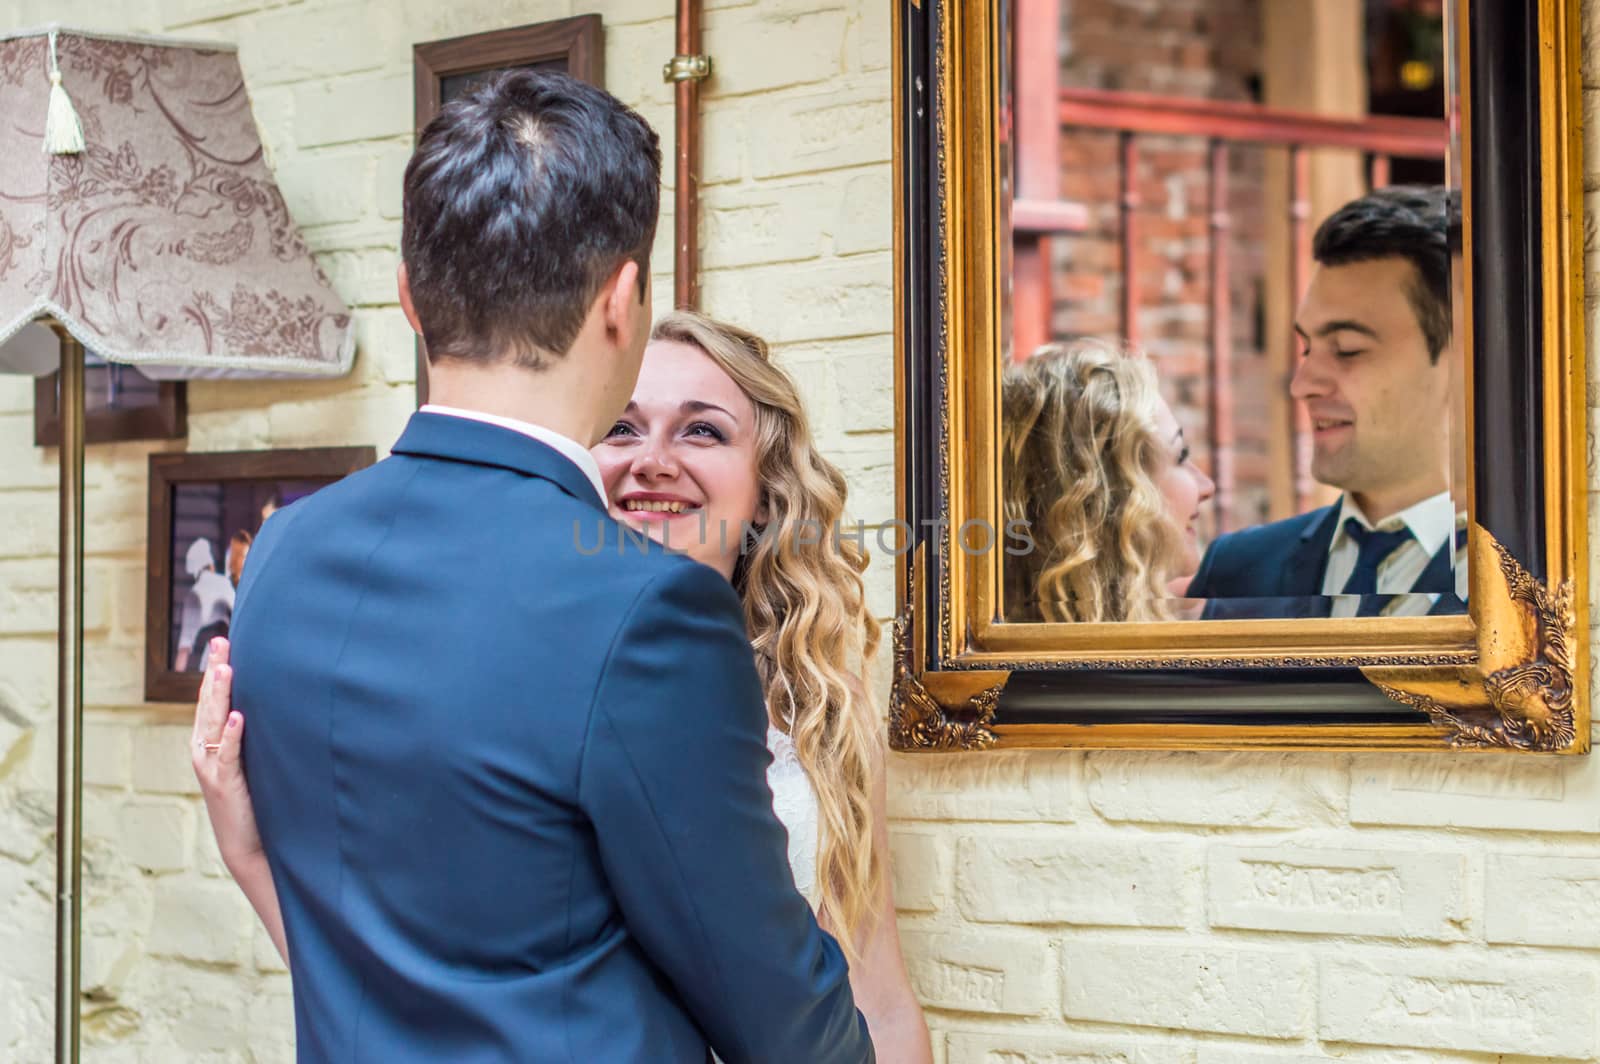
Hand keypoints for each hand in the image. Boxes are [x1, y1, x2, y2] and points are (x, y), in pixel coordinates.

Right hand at [189, 638, 262, 873]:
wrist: (247, 844)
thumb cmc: (254, 799)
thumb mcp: (251, 760)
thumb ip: (254, 735)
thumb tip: (277, 702)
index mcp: (210, 742)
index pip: (211, 699)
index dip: (214, 670)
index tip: (221, 641)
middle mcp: (205, 750)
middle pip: (208, 704)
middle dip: (214, 671)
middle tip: (220, 641)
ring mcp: (212, 767)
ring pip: (212, 723)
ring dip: (218, 695)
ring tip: (223, 668)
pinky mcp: (225, 784)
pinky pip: (228, 755)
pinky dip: (231, 735)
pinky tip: (237, 716)